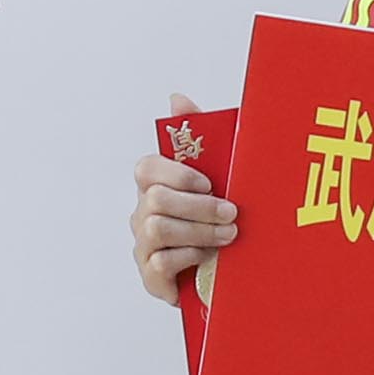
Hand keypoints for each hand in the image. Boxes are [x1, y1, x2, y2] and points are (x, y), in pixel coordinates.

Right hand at [132, 99, 239, 304]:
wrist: (223, 273)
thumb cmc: (214, 221)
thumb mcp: (215, 177)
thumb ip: (196, 137)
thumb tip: (177, 98)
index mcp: (154, 187)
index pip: (146, 168)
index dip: (177, 173)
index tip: (209, 182)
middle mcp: (142, 214)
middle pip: (155, 200)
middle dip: (199, 206)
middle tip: (231, 212)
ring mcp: (143, 245)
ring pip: (157, 229)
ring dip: (199, 231)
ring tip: (228, 235)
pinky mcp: (151, 276)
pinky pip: (160, 262)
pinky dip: (188, 256)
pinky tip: (209, 256)